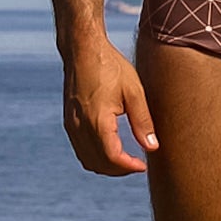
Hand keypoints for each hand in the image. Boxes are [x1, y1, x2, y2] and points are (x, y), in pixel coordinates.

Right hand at [61, 39, 158, 174]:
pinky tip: (111, 148)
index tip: (144, 166)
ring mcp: (71, 125)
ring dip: (106, 166)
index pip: (112, 158)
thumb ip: (143, 121)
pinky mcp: (68, 121)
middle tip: (138, 164)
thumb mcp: (134, 91)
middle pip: (98, 164)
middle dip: (119, 170)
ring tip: (126, 159)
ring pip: (87, 160)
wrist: (82, 49)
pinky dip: (96, 156)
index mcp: (97, 120)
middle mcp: (79, 126)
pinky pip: (81, 149)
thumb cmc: (110, 66)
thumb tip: (152, 147)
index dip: (129, 167)